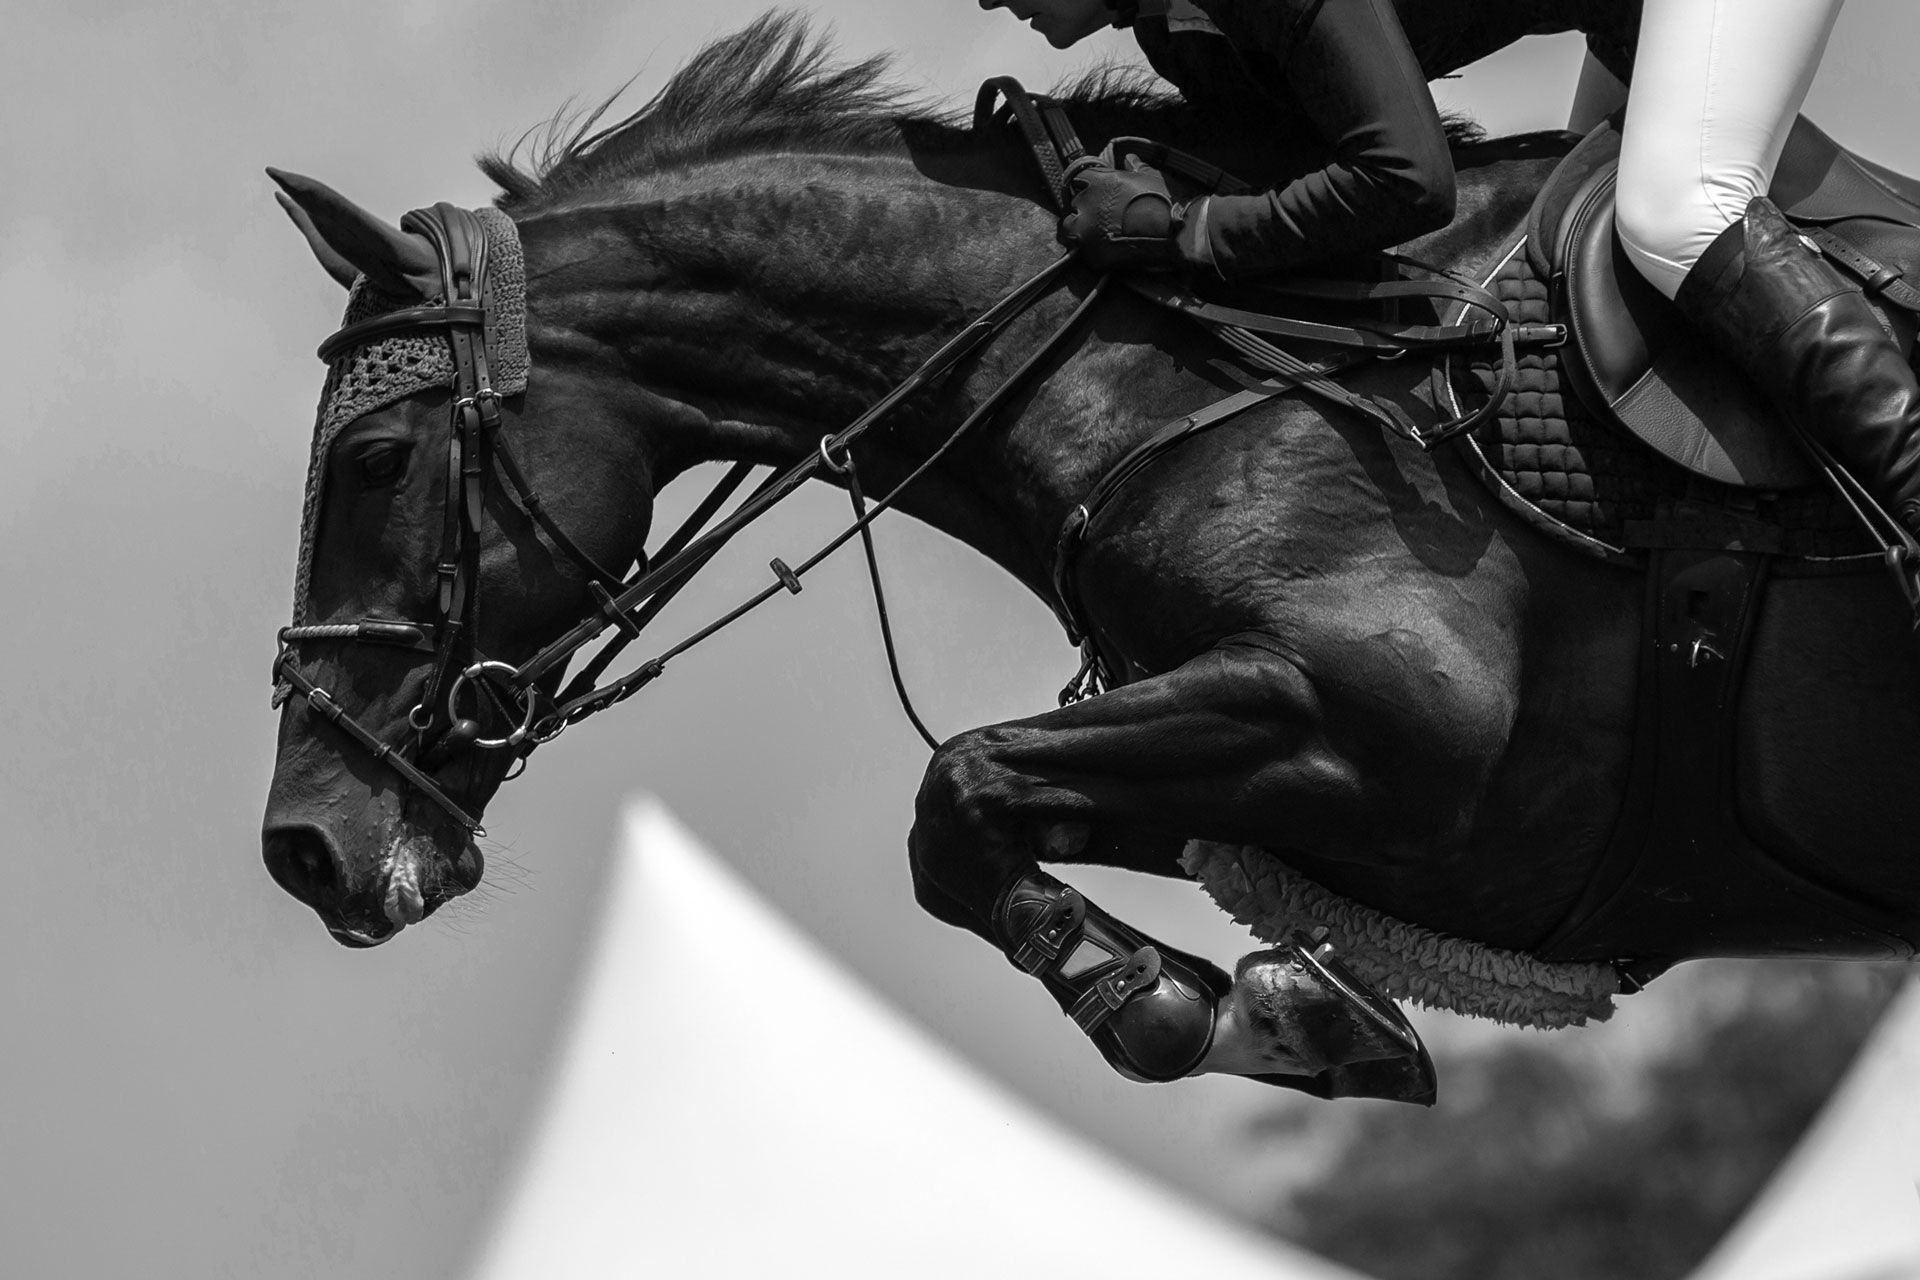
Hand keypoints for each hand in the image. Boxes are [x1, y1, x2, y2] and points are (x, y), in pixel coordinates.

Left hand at [1058, 156, 1184, 272]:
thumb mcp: (1150, 176)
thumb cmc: (1161, 200)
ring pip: (1069, 227)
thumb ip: (1136, 167)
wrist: (1170, 234)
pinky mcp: (1089, 253)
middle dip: (1085, 208)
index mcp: (1097, 180)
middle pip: (1075, 203)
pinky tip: (1100, 248)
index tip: (1095, 191)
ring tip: (1094, 233)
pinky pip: (1080, 251)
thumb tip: (1129, 158)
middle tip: (1099, 215)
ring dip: (1078, 228)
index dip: (1087, 185)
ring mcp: (1085, 230)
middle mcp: (1085, 203)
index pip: (1079, 178)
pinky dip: (1087, 249)